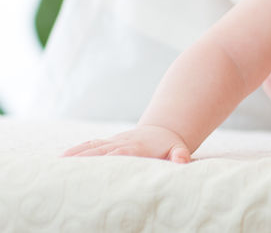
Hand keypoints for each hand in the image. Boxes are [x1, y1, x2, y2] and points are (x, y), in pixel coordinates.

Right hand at [63, 124, 190, 162]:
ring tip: (57, 165)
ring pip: (93, 147)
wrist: (164, 129)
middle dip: (85, 159)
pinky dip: (77, 150)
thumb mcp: (179, 149)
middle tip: (65, 170)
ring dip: (76, 155)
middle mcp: (122, 142)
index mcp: (138, 147)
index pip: (121, 153)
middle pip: (102, 150)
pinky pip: (90, 145)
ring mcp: (114, 141)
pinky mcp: (108, 143)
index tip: (94, 168)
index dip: (108, 159)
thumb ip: (180, 155)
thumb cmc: (171, 145)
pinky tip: (62, 158)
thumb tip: (183, 159)